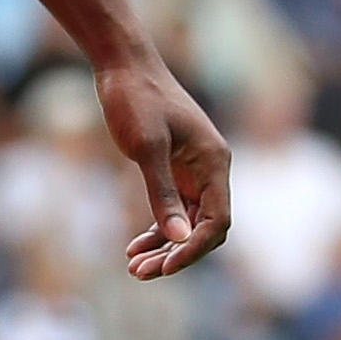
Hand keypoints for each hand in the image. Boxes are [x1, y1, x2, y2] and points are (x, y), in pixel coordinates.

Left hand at [96, 53, 230, 278]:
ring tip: (134, 268)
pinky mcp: (174, 169)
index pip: (217, 221)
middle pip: (204, 227)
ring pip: (187, 222)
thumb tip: (178, 237)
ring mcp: (193, 170)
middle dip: (176, 254)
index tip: (165, 266)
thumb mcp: (146, 146)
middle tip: (141, 273)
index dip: (194, 249)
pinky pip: (173, 209)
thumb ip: (161, 193)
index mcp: (213, 162)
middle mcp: (210, 169)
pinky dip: (156, 229)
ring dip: (164, 247)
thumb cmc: (136, 98)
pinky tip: (134, 247)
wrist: (123, 65)